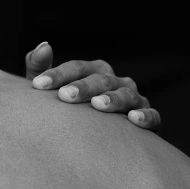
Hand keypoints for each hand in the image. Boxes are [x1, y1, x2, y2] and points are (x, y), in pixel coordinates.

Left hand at [25, 41, 160, 133]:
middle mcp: (116, 82)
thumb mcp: (49, 93)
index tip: (37, 85)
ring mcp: (134, 99)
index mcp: (94, 71)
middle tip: (64, 96)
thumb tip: (44, 45)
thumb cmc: (66, 112)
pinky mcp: (149, 120)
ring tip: (97, 105)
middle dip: (83, 87)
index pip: (77, 68)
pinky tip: (133, 119)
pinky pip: (152, 116)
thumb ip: (39, 69)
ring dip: (112, 99)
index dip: (58, 75)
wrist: (93, 143)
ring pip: (126, 95)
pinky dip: (146, 116)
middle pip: (101, 80)